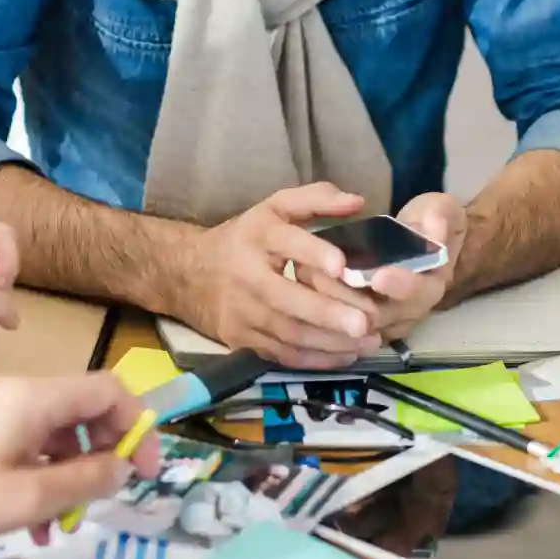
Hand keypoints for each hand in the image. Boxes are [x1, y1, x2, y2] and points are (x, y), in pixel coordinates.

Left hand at [0, 373, 160, 558]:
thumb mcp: (25, 497)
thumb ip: (84, 480)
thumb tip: (125, 467)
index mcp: (34, 398)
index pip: (109, 391)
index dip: (138, 427)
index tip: (146, 471)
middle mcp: (19, 393)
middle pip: (85, 411)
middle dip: (103, 456)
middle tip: (101, 501)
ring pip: (57, 433)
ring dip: (71, 475)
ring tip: (60, 525)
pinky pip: (29, 444)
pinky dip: (42, 476)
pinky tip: (32, 521)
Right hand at [181, 183, 381, 369]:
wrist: (191, 274)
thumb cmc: (247, 239)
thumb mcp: (275, 208)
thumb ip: (316, 199)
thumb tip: (358, 202)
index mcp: (259, 237)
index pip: (285, 242)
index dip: (312, 253)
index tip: (341, 265)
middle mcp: (248, 276)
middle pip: (287, 299)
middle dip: (326, 312)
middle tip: (364, 322)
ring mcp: (244, 313)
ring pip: (289, 333)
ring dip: (331, 342)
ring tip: (368, 342)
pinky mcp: (244, 341)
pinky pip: (283, 355)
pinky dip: (317, 359)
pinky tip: (347, 356)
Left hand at [303, 192, 462, 342]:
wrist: (426, 242)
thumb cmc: (430, 223)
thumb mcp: (440, 211)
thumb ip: (438, 217)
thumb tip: (433, 227)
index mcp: (431, 284)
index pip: (418, 293)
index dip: (400, 286)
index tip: (378, 275)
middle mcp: (409, 309)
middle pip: (379, 316)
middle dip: (350, 297)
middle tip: (325, 274)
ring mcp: (385, 319)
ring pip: (353, 326)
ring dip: (329, 303)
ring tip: (308, 275)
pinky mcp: (361, 321)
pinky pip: (339, 328)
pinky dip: (320, 313)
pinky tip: (301, 290)